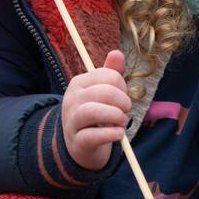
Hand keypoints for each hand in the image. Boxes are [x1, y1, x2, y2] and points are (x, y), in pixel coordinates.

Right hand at [61, 50, 130, 169]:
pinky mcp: (77, 141)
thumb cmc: (96, 113)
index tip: (123, 96)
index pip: (107, 76)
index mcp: (79, 82)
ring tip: (122, 122)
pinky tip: (118, 134)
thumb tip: (117, 53)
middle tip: (126, 110)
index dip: (122, 85)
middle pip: (103, 92)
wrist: (80, 145)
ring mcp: (72, 121)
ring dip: (115, 116)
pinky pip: (93, 136)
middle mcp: (72, 99)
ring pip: (92, 111)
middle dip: (122, 101)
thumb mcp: (103, 91)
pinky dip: (111, 134)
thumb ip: (111, 73)